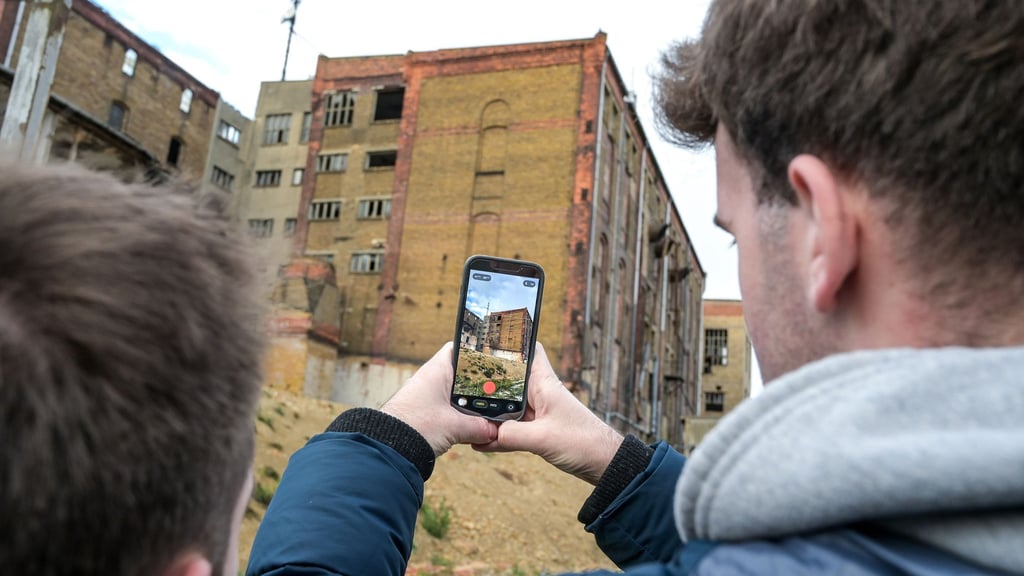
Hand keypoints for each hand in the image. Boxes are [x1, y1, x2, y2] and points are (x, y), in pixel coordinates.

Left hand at [381, 342, 498, 456]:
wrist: (386, 449)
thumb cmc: (415, 428)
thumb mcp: (455, 427)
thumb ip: (480, 427)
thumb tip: (495, 431)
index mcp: (437, 371)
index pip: (458, 349)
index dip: (476, 350)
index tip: (493, 356)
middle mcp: (430, 381)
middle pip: (461, 376)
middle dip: (478, 387)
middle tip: (497, 392)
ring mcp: (426, 398)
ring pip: (455, 396)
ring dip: (470, 406)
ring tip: (487, 415)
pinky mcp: (424, 415)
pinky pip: (447, 411)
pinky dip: (459, 419)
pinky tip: (470, 430)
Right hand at [474, 342, 622, 484]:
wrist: (605, 464)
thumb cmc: (583, 442)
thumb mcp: (543, 439)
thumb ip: (511, 435)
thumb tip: (485, 435)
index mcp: (544, 383)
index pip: (529, 350)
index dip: (511, 342)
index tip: (486, 341)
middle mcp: (540, 394)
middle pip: (509, 379)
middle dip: (487, 383)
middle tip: (461, 384)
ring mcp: (539, 412)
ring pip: (507, 406)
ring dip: (490, 413)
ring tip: (465, 416)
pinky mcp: (538, 430)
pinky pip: (512, 429)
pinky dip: (498, 435)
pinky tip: (480, 443)